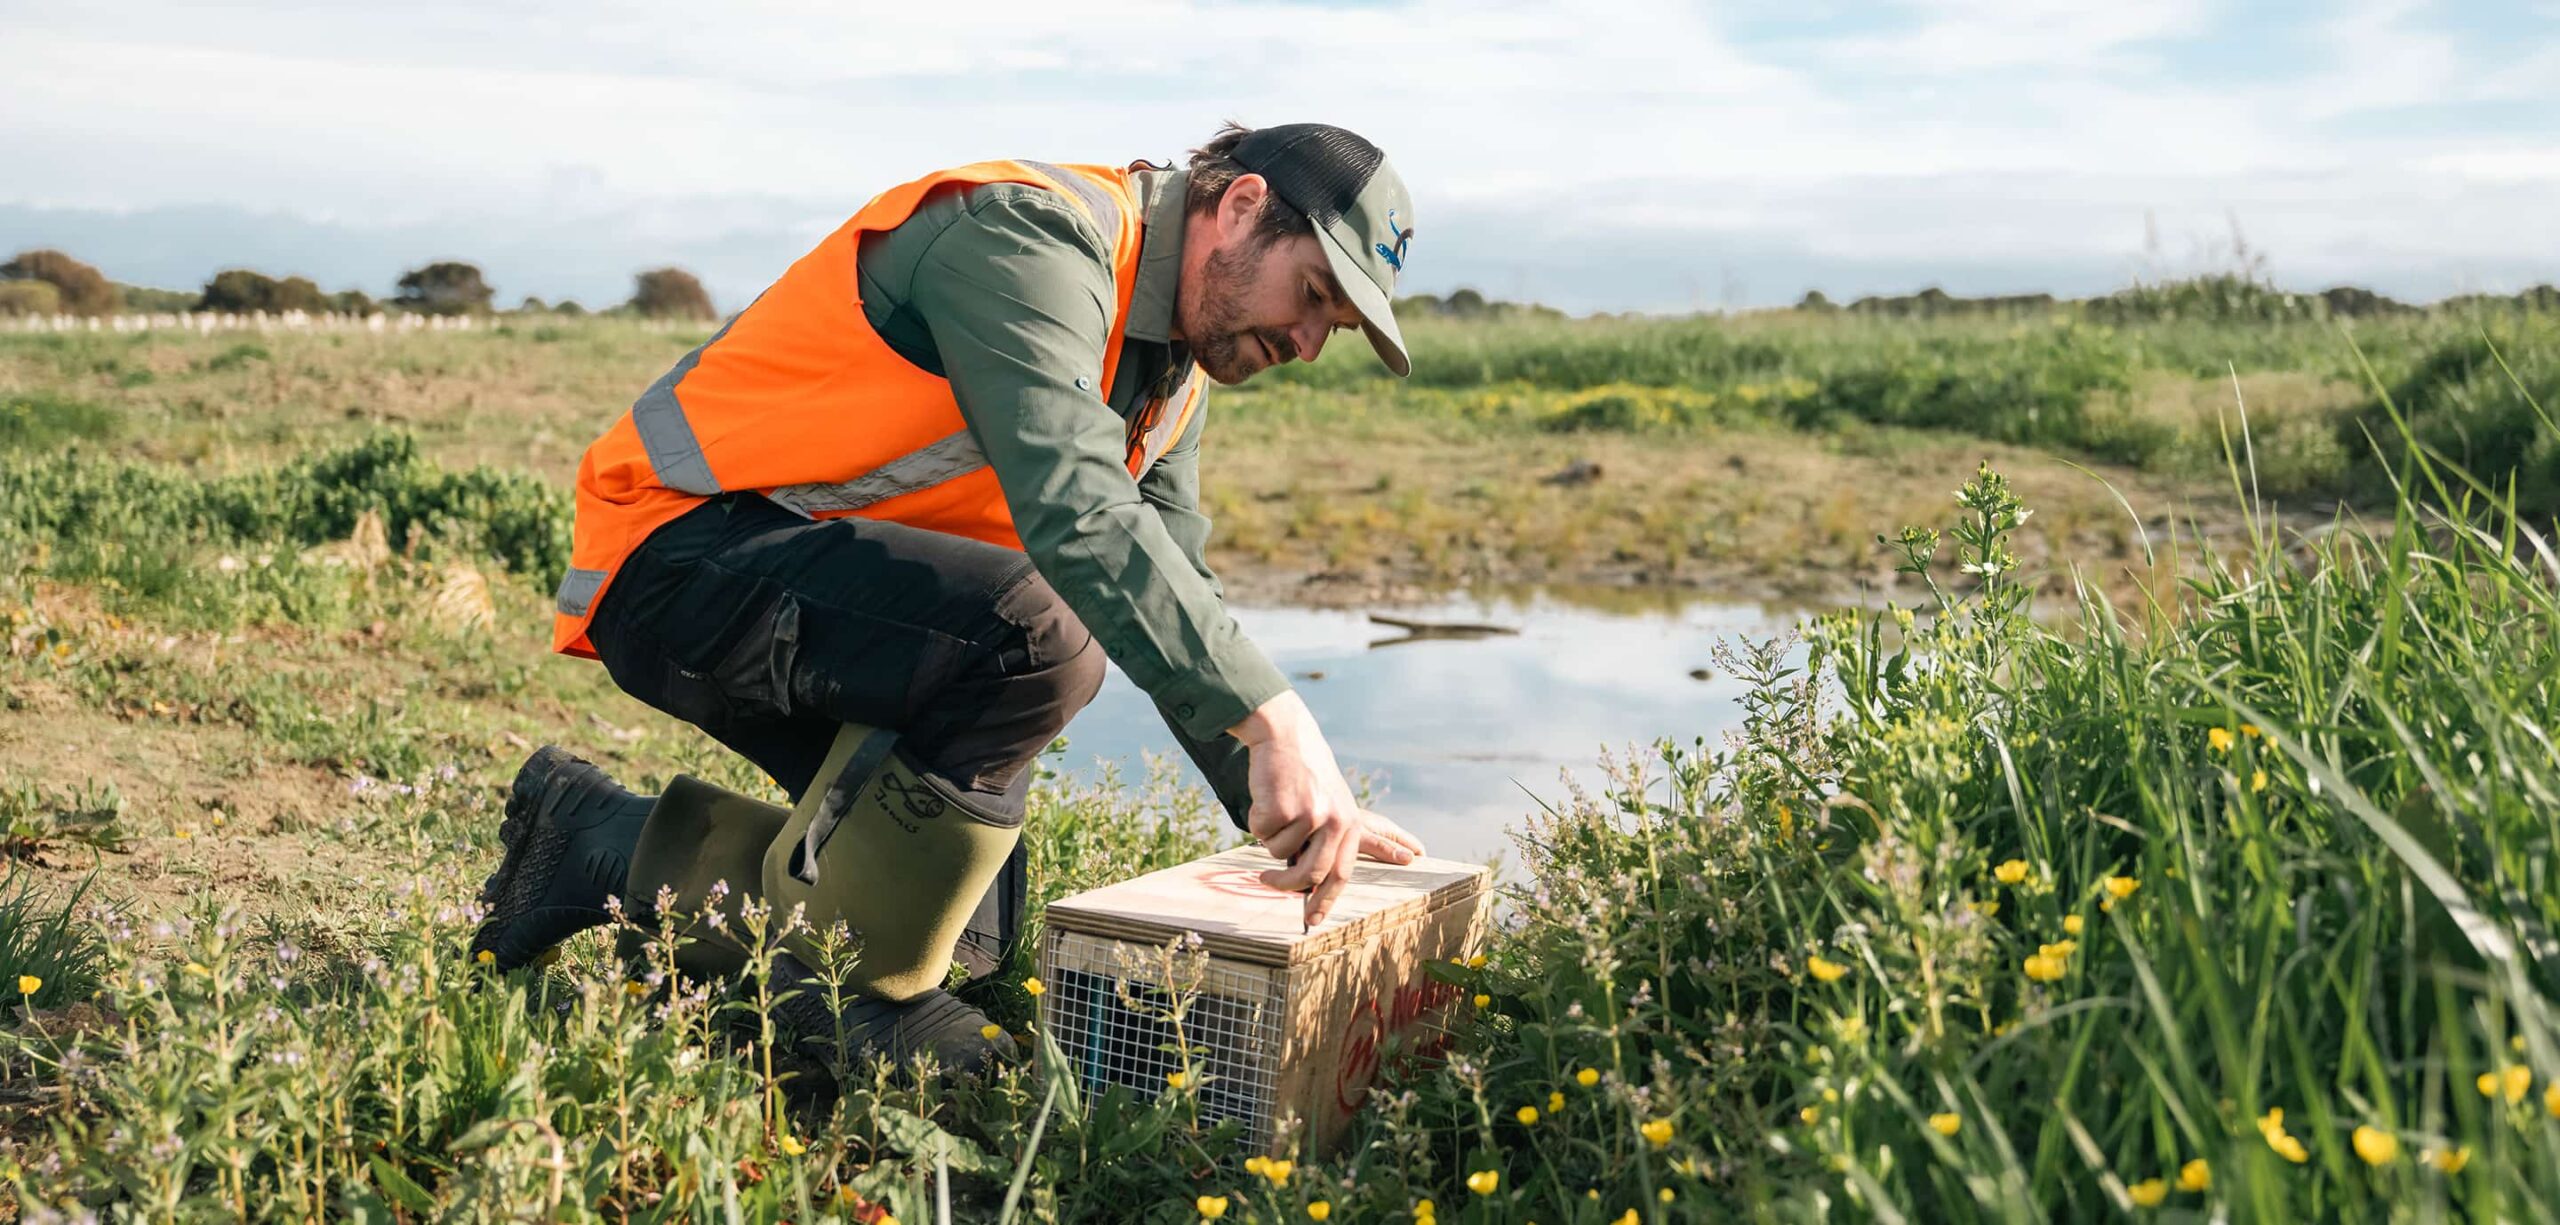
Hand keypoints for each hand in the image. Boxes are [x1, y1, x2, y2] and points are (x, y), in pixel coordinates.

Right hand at [1229, 691, 1424, 926]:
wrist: (1285, 736)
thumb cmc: (1304, 775)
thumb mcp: (1328, 805)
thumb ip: (1324, 842)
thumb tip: (1309, 886)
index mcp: (1349, 824)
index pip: (1340, 874)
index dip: (1325, 899)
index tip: (1313, 919)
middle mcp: (1335, 821)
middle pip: (1309, 874)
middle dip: (1284, 885)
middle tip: (1265, 881)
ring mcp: (1310, 814)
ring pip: (1278, 852)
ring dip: (1268, 835)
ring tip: (1275, 806)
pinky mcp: (1285, 807)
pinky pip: (1260, 832)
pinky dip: (1256, 819)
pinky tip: (1266, 794)